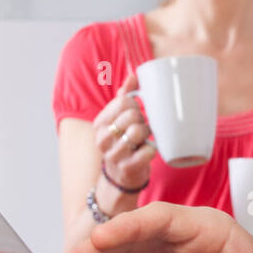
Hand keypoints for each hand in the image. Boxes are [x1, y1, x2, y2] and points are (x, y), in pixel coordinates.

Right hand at [93, 73, 155, 190]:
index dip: (137, 104)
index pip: (124, 101)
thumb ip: (124, 97)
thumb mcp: (118, 120)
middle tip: (142, 128)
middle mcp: (103, 138)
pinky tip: (148, 150)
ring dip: (148, 134)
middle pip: (132, 115)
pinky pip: (148, 150)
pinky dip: (152, 149)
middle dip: (143, 120)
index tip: (136, 113)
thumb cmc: (122, 142)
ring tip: (145, 139)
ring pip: (138, 131)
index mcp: (100, 123)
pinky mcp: (128, 168)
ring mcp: (114, 155)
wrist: (121, 178)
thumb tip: (134, 75)